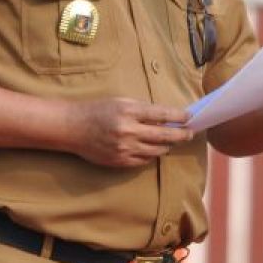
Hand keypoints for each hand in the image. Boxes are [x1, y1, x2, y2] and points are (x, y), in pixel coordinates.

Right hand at [71, 98, 192, 167]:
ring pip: (156, 150)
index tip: (189, 117)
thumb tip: (164, 117)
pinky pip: (144, 161)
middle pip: (164, 135)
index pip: (162, 114)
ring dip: (167, 146)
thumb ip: (141, 109)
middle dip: (181, 135)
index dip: (178, 117)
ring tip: (172, 142)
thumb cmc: (97, 110)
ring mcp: (124, 148)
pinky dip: (151, 155)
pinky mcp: (120, 161)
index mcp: (129, 111)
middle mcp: (128, 130)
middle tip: (190, 133)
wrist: (73, 127)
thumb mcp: (120, 101)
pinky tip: (154, 150)